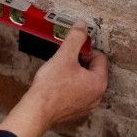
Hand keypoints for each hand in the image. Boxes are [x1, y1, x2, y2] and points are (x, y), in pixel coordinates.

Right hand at [0, 22, 108, 136]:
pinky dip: (70, 87)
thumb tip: (82, 26)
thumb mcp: (64, 56)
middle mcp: (97, 95)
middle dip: (80, 63)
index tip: (71, 52)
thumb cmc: (51, 87)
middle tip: (64, 62)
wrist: (37, 110)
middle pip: (93, 70)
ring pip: (85, 82)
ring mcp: (87, 105)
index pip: (100, 57)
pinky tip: (57, 86)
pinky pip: (78, 93)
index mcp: (99, 82)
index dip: (85, 51)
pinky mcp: (76, 111)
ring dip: (75, 75)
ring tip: (59, 74)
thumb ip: (75, 39)